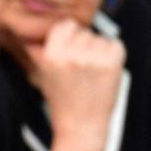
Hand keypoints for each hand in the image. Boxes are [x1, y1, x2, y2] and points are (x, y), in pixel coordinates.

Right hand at [27, 18, 124, 143]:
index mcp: (52, 55)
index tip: (69, 49)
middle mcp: (72, 55)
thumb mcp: (42, 75)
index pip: (65, 25)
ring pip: (99, 38)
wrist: (81, 125)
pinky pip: (115, 44)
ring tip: (91, 72)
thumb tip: (34, 32)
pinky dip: (112, 54)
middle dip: (83, 46)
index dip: (68, 36)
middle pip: (84, 32)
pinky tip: (103, 71)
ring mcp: (93, 59)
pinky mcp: (112, 63)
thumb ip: (39, 51)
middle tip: (79, 68)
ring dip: (98, 51)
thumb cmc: (62, 102)